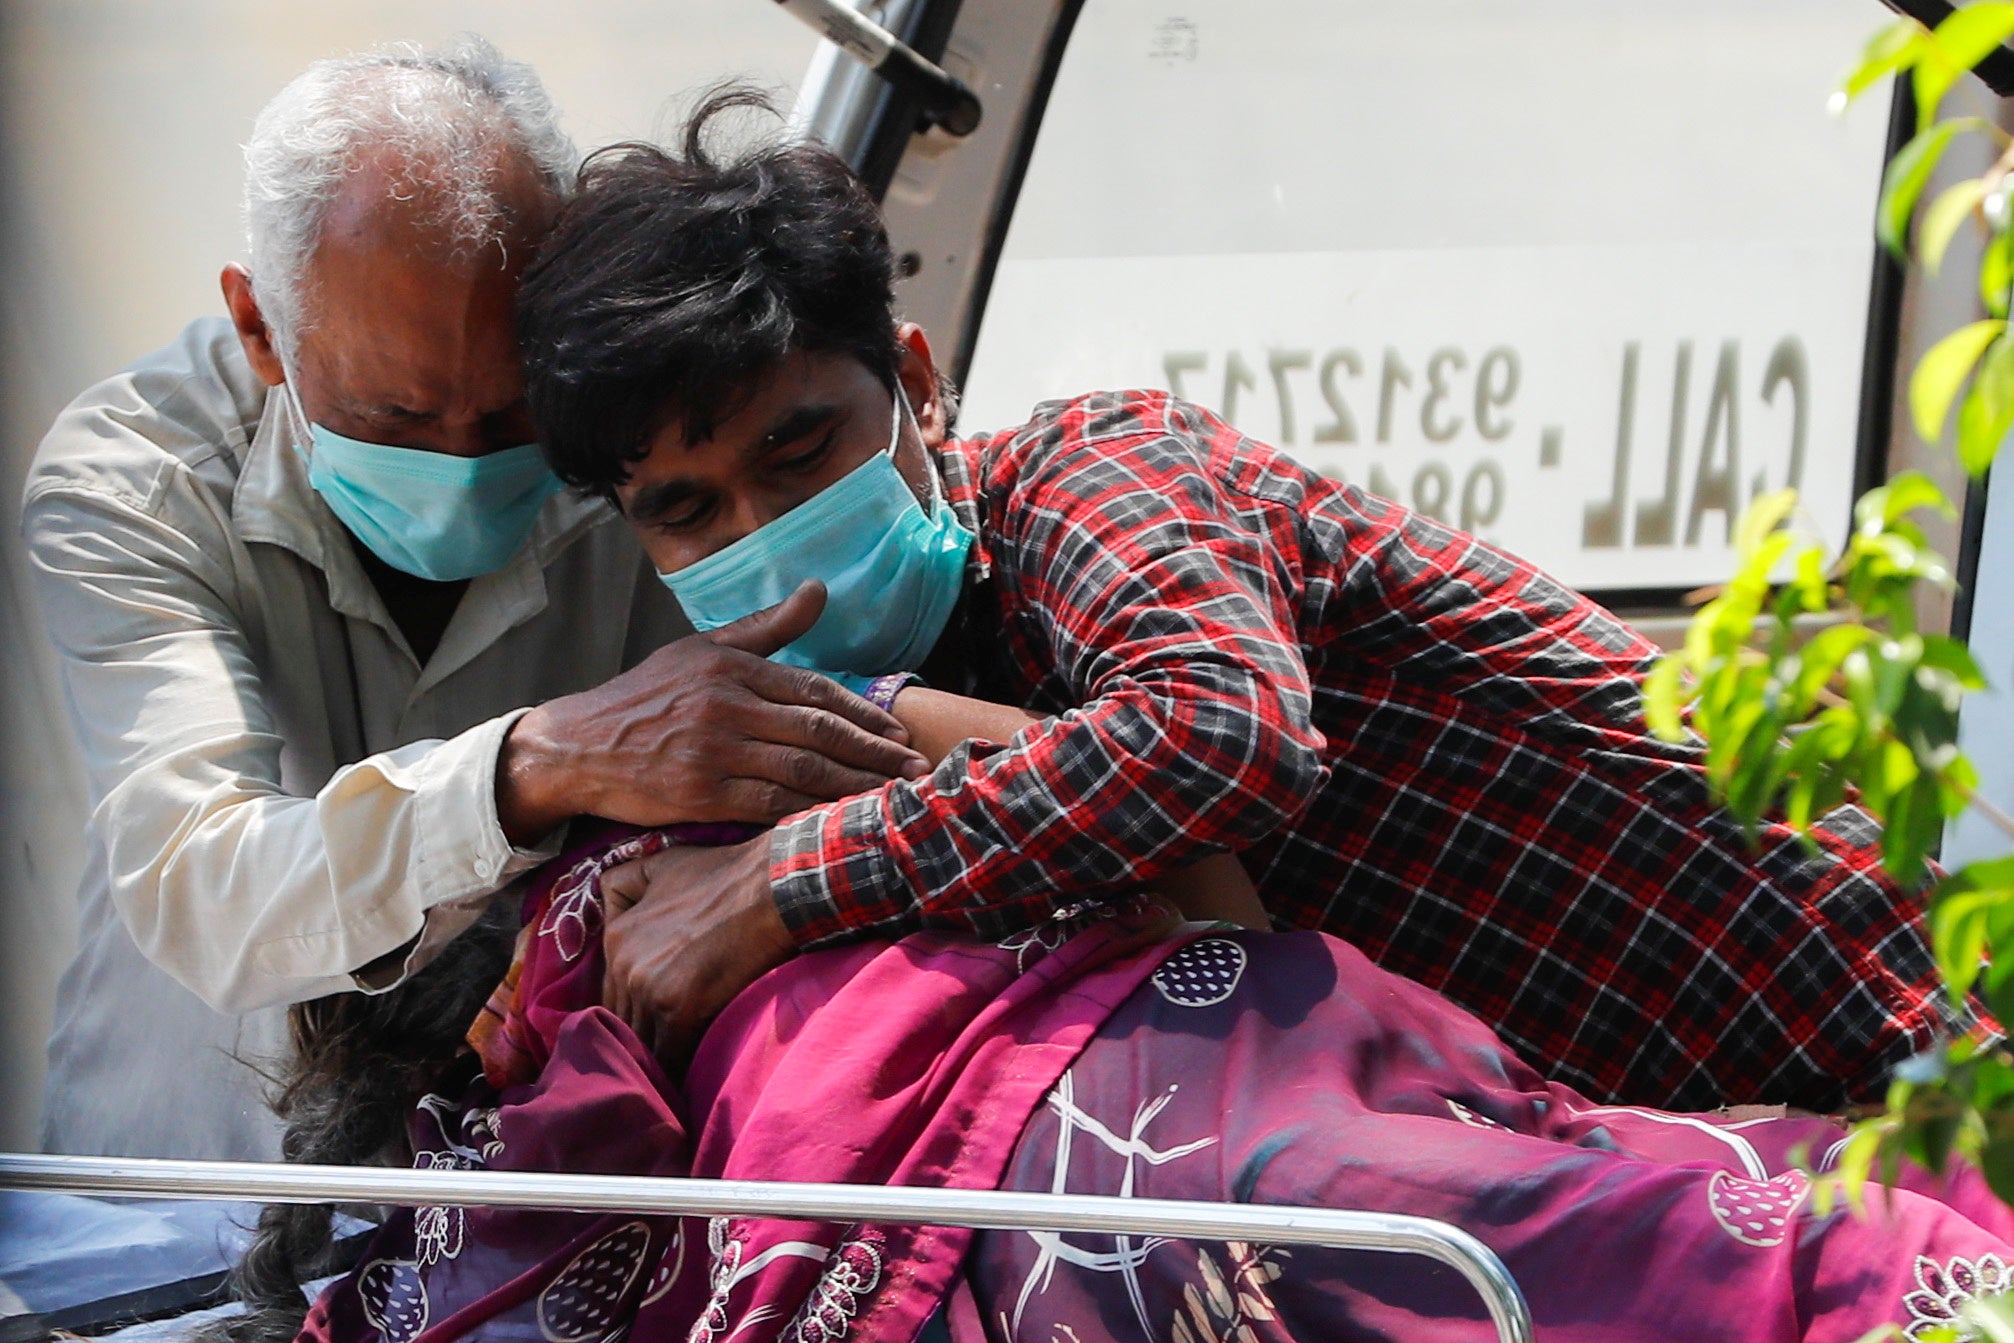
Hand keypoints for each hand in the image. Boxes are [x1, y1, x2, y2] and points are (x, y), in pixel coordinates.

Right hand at [497, 582, 928, 840]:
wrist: (578, 747)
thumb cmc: (645, 696)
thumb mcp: (700, 648)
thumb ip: (766, 627)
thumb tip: (818, 590)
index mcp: (731, 665)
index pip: (815, 691)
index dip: (864, 714)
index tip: (898, 734)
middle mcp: (726, 705)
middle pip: (819, 732)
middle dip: (875, 754)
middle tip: (915, 769)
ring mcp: (714, 752)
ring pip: (803, 771)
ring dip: (856, 786)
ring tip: (893, 797)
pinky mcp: (701, 794)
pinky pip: (770, 805)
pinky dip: (811, 813)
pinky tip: (841, 820)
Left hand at [599, 837, 790, 1067]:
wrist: (770, 889)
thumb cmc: (724, 874)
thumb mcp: (660, 865)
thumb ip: (623, 884)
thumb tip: (607, 909)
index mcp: (616, 937)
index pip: (610, 995)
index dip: (632, 1012)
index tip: (651, 1025)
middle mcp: (623, 966)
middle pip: (622, 1021)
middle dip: (641, 1036)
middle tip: (660, 1054)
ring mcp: (648, 989)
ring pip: (640, 1042)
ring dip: (655, 1059)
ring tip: (668, 1078)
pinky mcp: (678, 1010)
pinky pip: (668, 1056)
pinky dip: (676, 1070)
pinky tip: (686, 1082)